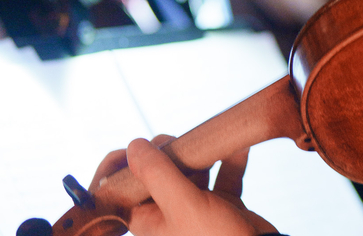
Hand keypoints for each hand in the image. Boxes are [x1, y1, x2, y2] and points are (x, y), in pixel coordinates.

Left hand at [90, 135, 275, 235]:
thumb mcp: (184, 205)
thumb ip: (158, 174)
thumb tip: (134, 144)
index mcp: (149, 220)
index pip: (123, 188)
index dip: (126, 165)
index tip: (140, 144)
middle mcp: (169, 213)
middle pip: (159, 173)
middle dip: (170, 152)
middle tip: (179, 141)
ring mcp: (197, 209)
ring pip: (193, 171)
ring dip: (203, 154)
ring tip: (210, 143)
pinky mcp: (223, 206)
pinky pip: (224, 176)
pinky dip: (231, 161)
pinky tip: (240, 147)